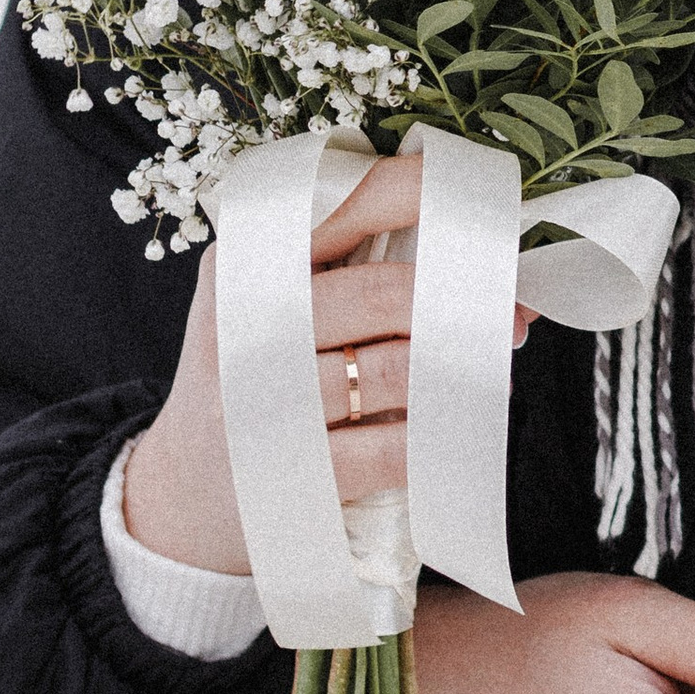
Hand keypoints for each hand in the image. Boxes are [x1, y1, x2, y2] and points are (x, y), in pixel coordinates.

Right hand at [124, 154, 496, 573]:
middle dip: (464, 303)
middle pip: (384, 294)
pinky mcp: (288, 473)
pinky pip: (393, 446)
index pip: (349, 202)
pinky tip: (450, 430)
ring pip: (396, 370)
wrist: (185, 495)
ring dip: (461, 373)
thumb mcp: (274, 306)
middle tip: (509, 315)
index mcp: (248, 258)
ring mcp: (260, 401)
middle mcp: (244, 321)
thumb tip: (497, 261)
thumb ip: (357, 267)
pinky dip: (436, 436)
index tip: (491, 210)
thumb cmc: (262, 380)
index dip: (432, 198)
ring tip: (488, 376)